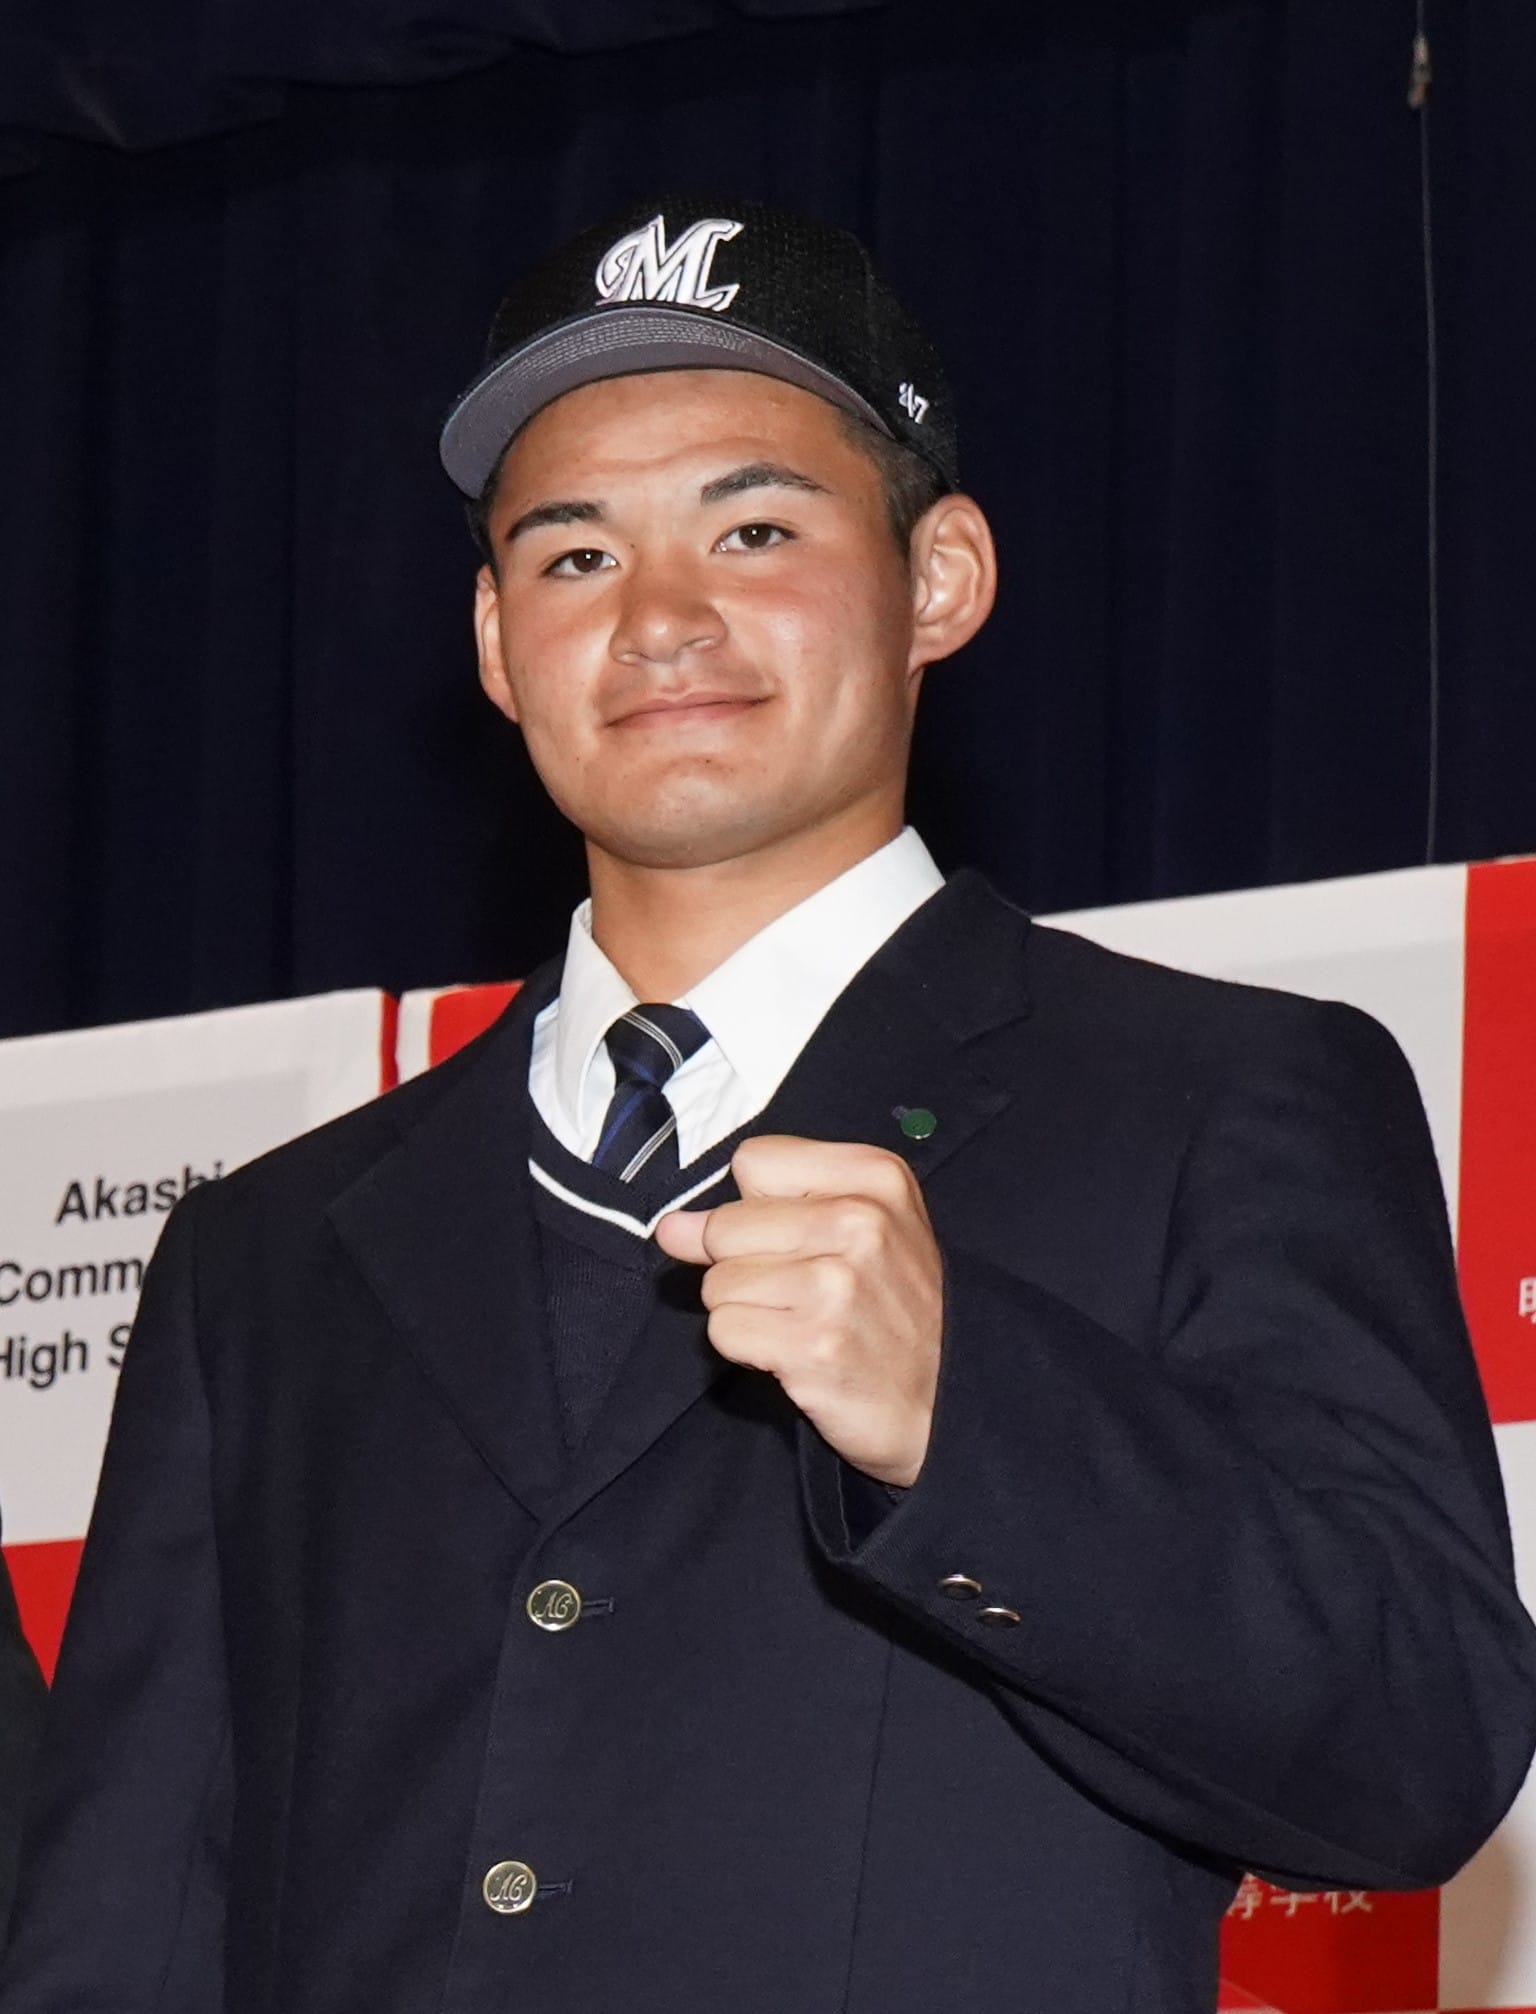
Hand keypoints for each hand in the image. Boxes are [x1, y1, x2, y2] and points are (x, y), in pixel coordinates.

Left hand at [654, 1135, 942, 1486]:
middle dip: (743, 1265)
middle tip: (800, 1292)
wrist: (951, 1399)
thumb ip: (764, 1211)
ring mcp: (836, 1285)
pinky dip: (748, 1348)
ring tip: (801, 1323)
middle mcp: (860, 1222)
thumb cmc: (897, 1308)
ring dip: (746, 1311)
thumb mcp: (862, 1229)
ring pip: (717, 1282)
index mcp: (875, 1177)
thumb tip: (670, 1227)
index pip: (754, 1162)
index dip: (759, 1205)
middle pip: (725, 1225)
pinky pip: (724, 1330)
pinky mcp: (812, 1344)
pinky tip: (794, 1353)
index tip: (797, 1237)